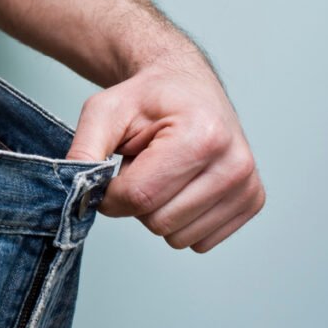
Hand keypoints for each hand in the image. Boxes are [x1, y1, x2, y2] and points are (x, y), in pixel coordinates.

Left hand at [65, 50, 265, 252]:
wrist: (186, 86)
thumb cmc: (147, 98)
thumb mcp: (103, 111)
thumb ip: (84, 150)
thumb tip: (75, 191)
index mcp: (201, 136)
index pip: (140, 196)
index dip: (110, 195)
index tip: (109, 174)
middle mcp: (234, 163)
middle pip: (158, 221)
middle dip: (136, 200)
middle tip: (142, 165)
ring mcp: (247, 185)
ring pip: (177, 237)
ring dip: (158, 210)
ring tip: (163, 171)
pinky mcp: (252, 202)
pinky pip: (199, 241)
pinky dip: (180, 219)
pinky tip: (182, 184)